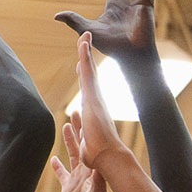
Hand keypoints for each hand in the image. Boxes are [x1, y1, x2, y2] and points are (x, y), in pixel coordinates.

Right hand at [49, 110, 109, 191]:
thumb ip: (96, 181)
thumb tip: (98, 165)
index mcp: (92, 170)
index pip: (88, 145)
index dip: (86, 129)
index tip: (84, 112)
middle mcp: (86, 172)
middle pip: (81, 145)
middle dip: (78, 128)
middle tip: (75, 111)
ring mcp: (77, 180)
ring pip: (71, 155)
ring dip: (69, 141)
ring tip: (65, 126)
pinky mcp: (68, 190)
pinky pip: (62, 174)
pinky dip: (57, 166)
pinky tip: (53, 158)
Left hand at [70, 32, 128, 170]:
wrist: (108, 156)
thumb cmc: (98, 154)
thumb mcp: (88, 143)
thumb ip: (87, 140)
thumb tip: (87, 143)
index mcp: (93, 108)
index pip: (88, 87)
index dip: (85, 73)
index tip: (83, 63)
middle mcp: (95, 99)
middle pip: (89, 74)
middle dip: (86, 57)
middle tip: (85, 40)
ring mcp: (94, 96)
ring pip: (88, 68)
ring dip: (86, 50)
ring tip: (84, 35)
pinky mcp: (92, 94)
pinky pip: (88, 69)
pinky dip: (85, 54)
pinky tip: (83, 41)